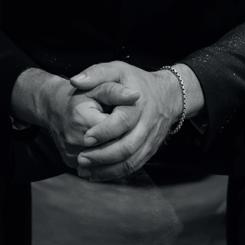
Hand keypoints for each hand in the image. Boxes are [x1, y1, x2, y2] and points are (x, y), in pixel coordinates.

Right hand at [38, 73, 139, 169]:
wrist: (55, 106)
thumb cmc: (81, 95)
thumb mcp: (98, 88)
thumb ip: (116, 91)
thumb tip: (136, 95)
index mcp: (81, 118)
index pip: (114, 131)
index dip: (125, 126)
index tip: (129, 118)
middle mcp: (73, 139)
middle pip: (111, 149)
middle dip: (123, 141)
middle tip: (128, 131)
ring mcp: (71, 154)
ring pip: (105, 162)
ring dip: (117, 154)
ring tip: (120, 138)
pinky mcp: (70, 163)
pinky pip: (95, 167)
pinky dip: (106, 161)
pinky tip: (110, 148)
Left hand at [69, 61, 181, 180]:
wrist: (169, 95)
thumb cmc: (137, 82)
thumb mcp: (117, 70)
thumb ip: (96, 73)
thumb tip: (75, 81)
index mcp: (138, 105)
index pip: (123, 122)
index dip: (104, 131)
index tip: (85, 137)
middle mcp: (146, 125)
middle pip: (127, 147)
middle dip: (102, 156)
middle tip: (81, 159)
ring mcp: (150, 140)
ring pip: (130, 162)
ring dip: (107, 170)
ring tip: (85, 171)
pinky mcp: (149, 151)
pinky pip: (134, 167)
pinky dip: (115, 174)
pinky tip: (97, 175)